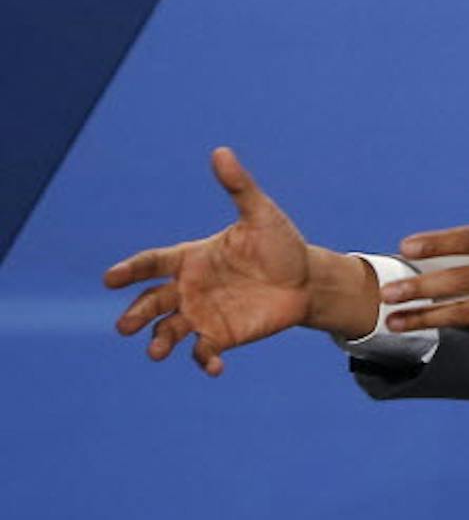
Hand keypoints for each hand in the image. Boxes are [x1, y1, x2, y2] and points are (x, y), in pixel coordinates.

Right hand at [105, 147, 377, 375]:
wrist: (306, 280)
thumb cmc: (279, 244)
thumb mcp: (261, 214)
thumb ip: (238, 188)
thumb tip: (221, 152)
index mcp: (191, 257)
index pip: (152, 263)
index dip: (130, 270)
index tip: (111, 279)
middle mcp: (190, 287)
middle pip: (152, 301)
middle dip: (136, 314)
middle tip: (123, 327)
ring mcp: (203, 313)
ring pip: (170, 329)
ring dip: (160, 341)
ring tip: (155, 351)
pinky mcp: (222, 335)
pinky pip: (204, 351)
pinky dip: (204, 360)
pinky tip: (213, 367)